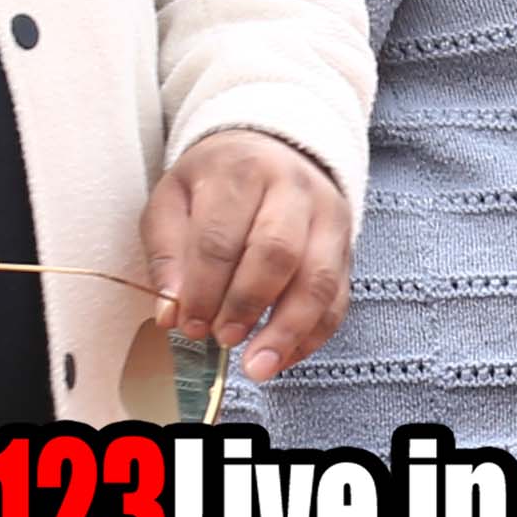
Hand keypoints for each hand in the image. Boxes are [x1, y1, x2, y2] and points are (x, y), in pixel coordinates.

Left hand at [140, 129, 352, 381]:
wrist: (275, 150)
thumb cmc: (216, 183)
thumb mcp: (173, 200)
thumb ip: (168, 254)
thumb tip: (170, 312)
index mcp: (241, 172)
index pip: (221, 238)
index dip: (204, 289)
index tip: (189, 325)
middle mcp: (294, 191)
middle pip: (277, 254)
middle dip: (248, 305)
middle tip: (224, 340)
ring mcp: (329, 218)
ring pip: (319, 279)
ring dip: (288, 329)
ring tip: (259, 366)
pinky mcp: (348, 247)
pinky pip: (339, 298)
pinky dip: (314, 334)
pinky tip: (285, 357)